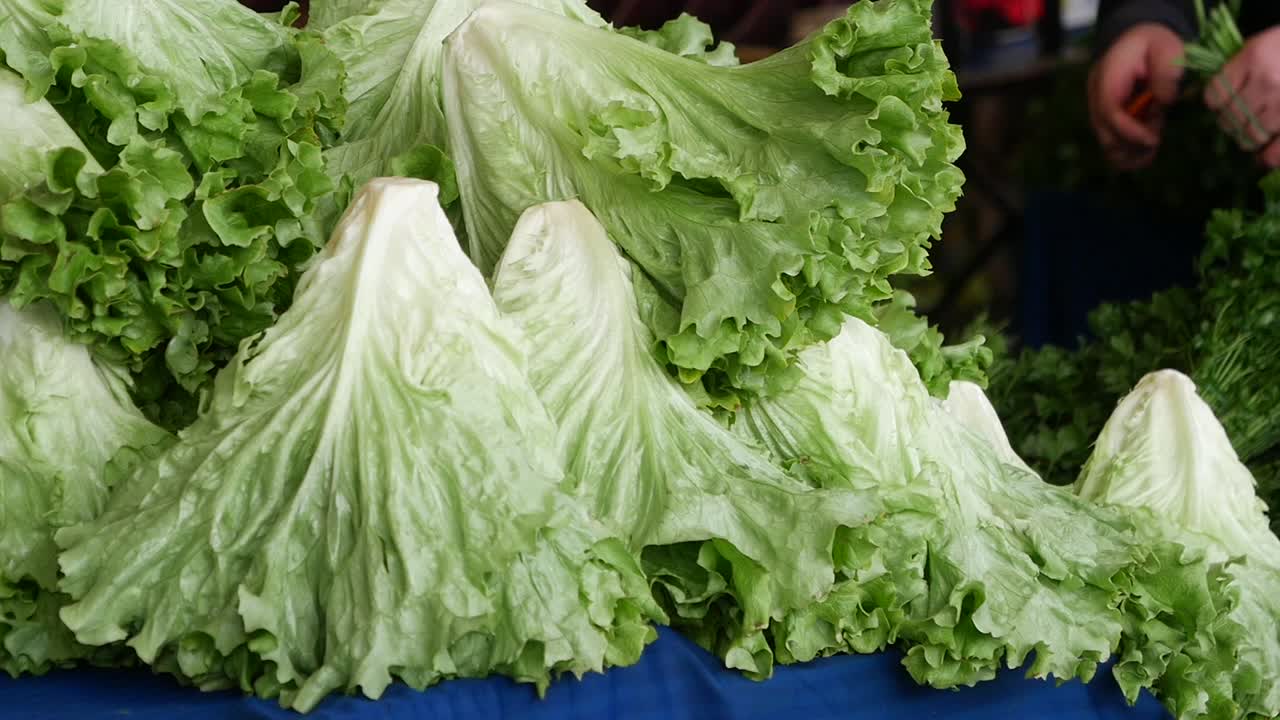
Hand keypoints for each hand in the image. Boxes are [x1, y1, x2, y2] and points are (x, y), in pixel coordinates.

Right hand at [1088, 24, 1185, 169]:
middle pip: (1104, 133)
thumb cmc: (1153, 43)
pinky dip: (1128, 153)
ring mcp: (1099, 109)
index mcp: (1107, 76)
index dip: (1129, 131)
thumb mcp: (1166, 47)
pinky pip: (1112, 144)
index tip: (1154, 140)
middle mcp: (1096, 96)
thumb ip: (1165, 72)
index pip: (1109, 111)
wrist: (1139, 41)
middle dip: (1131, 144)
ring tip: (1153, 147)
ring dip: (1130, 152)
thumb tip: (1163, 101)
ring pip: (1106, 143)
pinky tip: (1147, 153)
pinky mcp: (1107, 120)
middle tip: (1156, 141)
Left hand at [1205, 27, 1279, 167]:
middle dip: (1230, 122)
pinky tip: (1265, 157)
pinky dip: (1269, 156)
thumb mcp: (1264, 43)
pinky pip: (1277, 151)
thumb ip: (1241, 66)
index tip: (1221, 103)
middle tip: (1238, 120)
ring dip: (1248, 137)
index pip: (1215, 94)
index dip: (1215, 103)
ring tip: (1254, 131)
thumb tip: (1215, 98)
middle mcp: (1268, 81)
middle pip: (1231, 117)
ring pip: (1251, 134)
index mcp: (1255, 58)